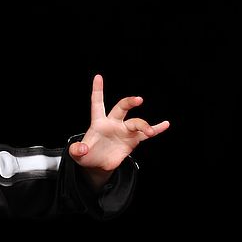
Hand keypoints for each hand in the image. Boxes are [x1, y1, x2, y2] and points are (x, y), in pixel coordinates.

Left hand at [69, 74, 168, 188]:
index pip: (97, 104)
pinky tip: (165, 124)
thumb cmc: (87, 156)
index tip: (98, 77)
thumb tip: (82, 149)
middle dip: (129, 102)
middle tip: (138, 100)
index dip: (97, 91)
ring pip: (136, 123)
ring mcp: (124, 130)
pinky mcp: (132, 140)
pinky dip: (156, 129)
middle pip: (121, 108)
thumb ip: (77, 150)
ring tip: (148, 132)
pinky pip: (146, 134)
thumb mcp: (78, 154)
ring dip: (144, 126)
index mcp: (99, 123)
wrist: (99, 165)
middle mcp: (113, 123)